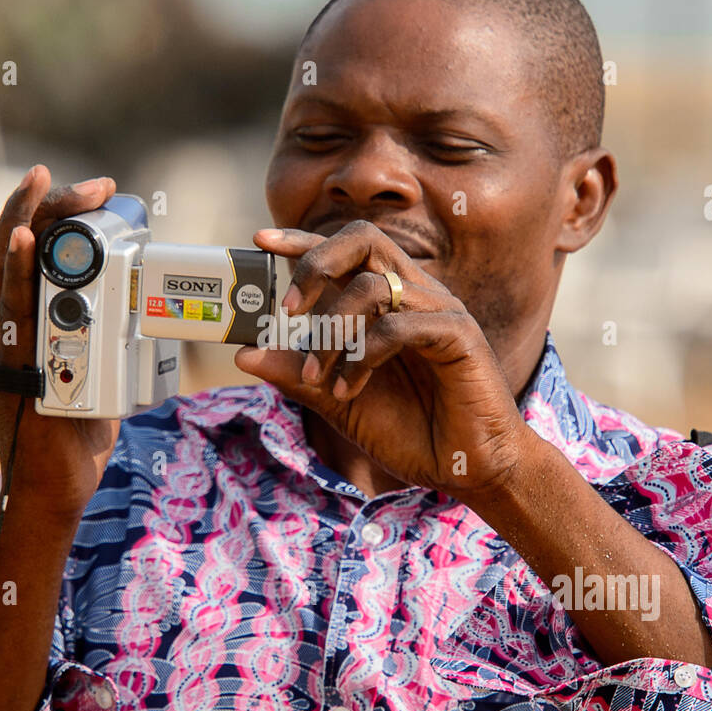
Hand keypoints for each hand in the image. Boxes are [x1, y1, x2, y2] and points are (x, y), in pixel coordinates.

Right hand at [0, 165, 120, 518]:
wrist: (55, 486)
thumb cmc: (72, 430)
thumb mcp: (88, 364)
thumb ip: (101, 331)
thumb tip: (145, 306)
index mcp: (15, 318)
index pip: (24, 247)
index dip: (52, 210)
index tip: (96, 191)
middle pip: (12, 242)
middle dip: (49, 202)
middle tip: (95, 184)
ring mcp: (3, 341)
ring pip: (4, 264)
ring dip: (28, 217)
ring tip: (45, 181)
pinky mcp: (15, 365)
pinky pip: (13, 310)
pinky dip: (18, 269)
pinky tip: (26, 239)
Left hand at [232, 221, 529, 495]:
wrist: (467, 470)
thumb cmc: (412, 432)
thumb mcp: (338, 402)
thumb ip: (298, 374)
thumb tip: (244, 353)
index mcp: (390, 302)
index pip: (345, 251)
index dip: (303, 239)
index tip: (260, 240)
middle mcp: (415, 295)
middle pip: (364, 240)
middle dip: (317, 264)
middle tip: (288, 309)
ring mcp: (440, 311)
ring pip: (374, 287)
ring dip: (333, 332)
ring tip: (320, 377)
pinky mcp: (459, 336)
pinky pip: (400, 326)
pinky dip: (364, 355)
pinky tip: (350, 389)